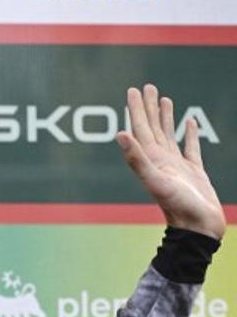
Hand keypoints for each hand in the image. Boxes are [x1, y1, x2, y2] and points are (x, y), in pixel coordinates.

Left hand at [116, 84, 225, 239]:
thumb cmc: (178, 207)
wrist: (197, 229)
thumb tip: (119, 134)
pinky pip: (190, 148)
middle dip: (149, 107)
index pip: (141, 129)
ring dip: (165, 117)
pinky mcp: (194, 172)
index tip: (133, 90)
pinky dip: (189, 133)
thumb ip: (137, 159)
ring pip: (169, 135)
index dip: (136, 109)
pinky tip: (189, 121)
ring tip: (164, 99)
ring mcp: (177, 166)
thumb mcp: (156, 180)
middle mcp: (161, 161)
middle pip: (152, 128)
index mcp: (151, 160)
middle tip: (147, 87)